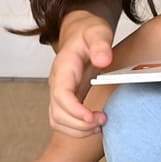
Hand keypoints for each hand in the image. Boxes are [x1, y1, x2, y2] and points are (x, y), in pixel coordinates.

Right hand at [47, 11, 117, 136]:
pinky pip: (63, 121)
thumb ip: (100, 44)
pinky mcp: (65, 99)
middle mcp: (57, 82)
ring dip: (78, 130)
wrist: (80, 31)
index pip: (61, 94)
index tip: (92, 117)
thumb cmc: (88, 33)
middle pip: (57, 113)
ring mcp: (59, 92)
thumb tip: (103, 60)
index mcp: (63, 67)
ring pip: (57, 121)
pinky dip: (77, 129)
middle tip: (103, 120)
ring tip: (100, 124)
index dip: (74, 110)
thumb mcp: (97, 31)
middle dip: (80, 124)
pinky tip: (94, 124)